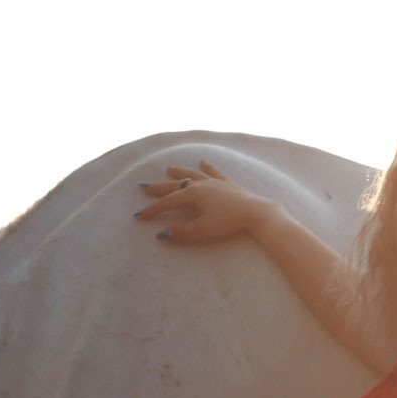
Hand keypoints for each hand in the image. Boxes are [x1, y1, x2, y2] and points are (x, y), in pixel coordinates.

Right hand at [135, 160, 267, 244]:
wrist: (256, 212)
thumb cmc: (229, 222)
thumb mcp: (203, 230)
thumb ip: (182, 232)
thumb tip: (161, 235)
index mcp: (193, 194)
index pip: (168, 203)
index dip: (153, 210)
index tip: (140, 216)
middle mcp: (201, 184)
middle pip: (176, 185)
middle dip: (159, 188)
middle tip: (144, 187)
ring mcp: (215, 182)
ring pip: (193, 174)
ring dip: (180, 172)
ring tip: (169, 169)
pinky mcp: (228, 183)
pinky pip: (215, 172)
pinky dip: (208, 167)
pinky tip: (204, 162)